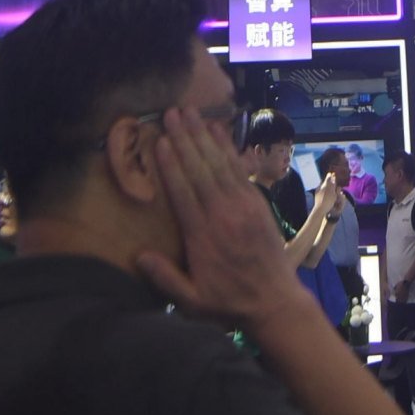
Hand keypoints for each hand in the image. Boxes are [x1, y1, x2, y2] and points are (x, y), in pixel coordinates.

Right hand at [130, 106, 319, 327]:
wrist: (275, 301)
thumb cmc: (229, 302)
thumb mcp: (192, 301)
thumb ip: (166, 279)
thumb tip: (139, 255)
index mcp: (203, 235)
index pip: (183, 192)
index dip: (171, 165)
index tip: (160, 140)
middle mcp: (223, 214)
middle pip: (200, 169)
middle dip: (185, 138)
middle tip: (172, 112)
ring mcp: (243, 205)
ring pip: (220, 163)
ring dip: (204, 135)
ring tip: (190, 111)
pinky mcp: (257, 202)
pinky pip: (239, 168)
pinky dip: (227, 147)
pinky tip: (217, 130)